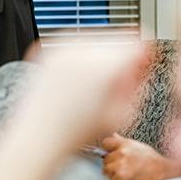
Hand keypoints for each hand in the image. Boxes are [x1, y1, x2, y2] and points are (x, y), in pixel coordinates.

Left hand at [0, 37, 149, 179]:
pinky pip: (72, 46)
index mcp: (105, 65)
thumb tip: (142, 64)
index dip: (141, 60)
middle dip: (118, 61)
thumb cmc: (75, 133)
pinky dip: (77, 60)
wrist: (38, 138)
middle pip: (115, 41)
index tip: (138, 69)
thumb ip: (137, 85)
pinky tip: (74, 83)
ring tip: (90, 88)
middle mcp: (82, 50)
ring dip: (98, 59)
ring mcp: (61, 48)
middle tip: (112, 86)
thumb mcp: (121, 114)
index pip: (137, 46)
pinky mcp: (45, 50)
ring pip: (94, 41)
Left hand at [101, 133, 180, 179]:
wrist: (162, 172)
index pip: (105, 143)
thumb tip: (114, 136)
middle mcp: (121, 155)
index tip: (110, 152)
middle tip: (121, 165)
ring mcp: (120, 167)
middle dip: (111, 163)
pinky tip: (127, 179)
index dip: (108, 149)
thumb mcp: (138, 145)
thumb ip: (123, 141)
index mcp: (124, 145)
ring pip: (107, 171)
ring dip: (113, 173)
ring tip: (125, 173)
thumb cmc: (153, 160)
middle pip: (105, 159)